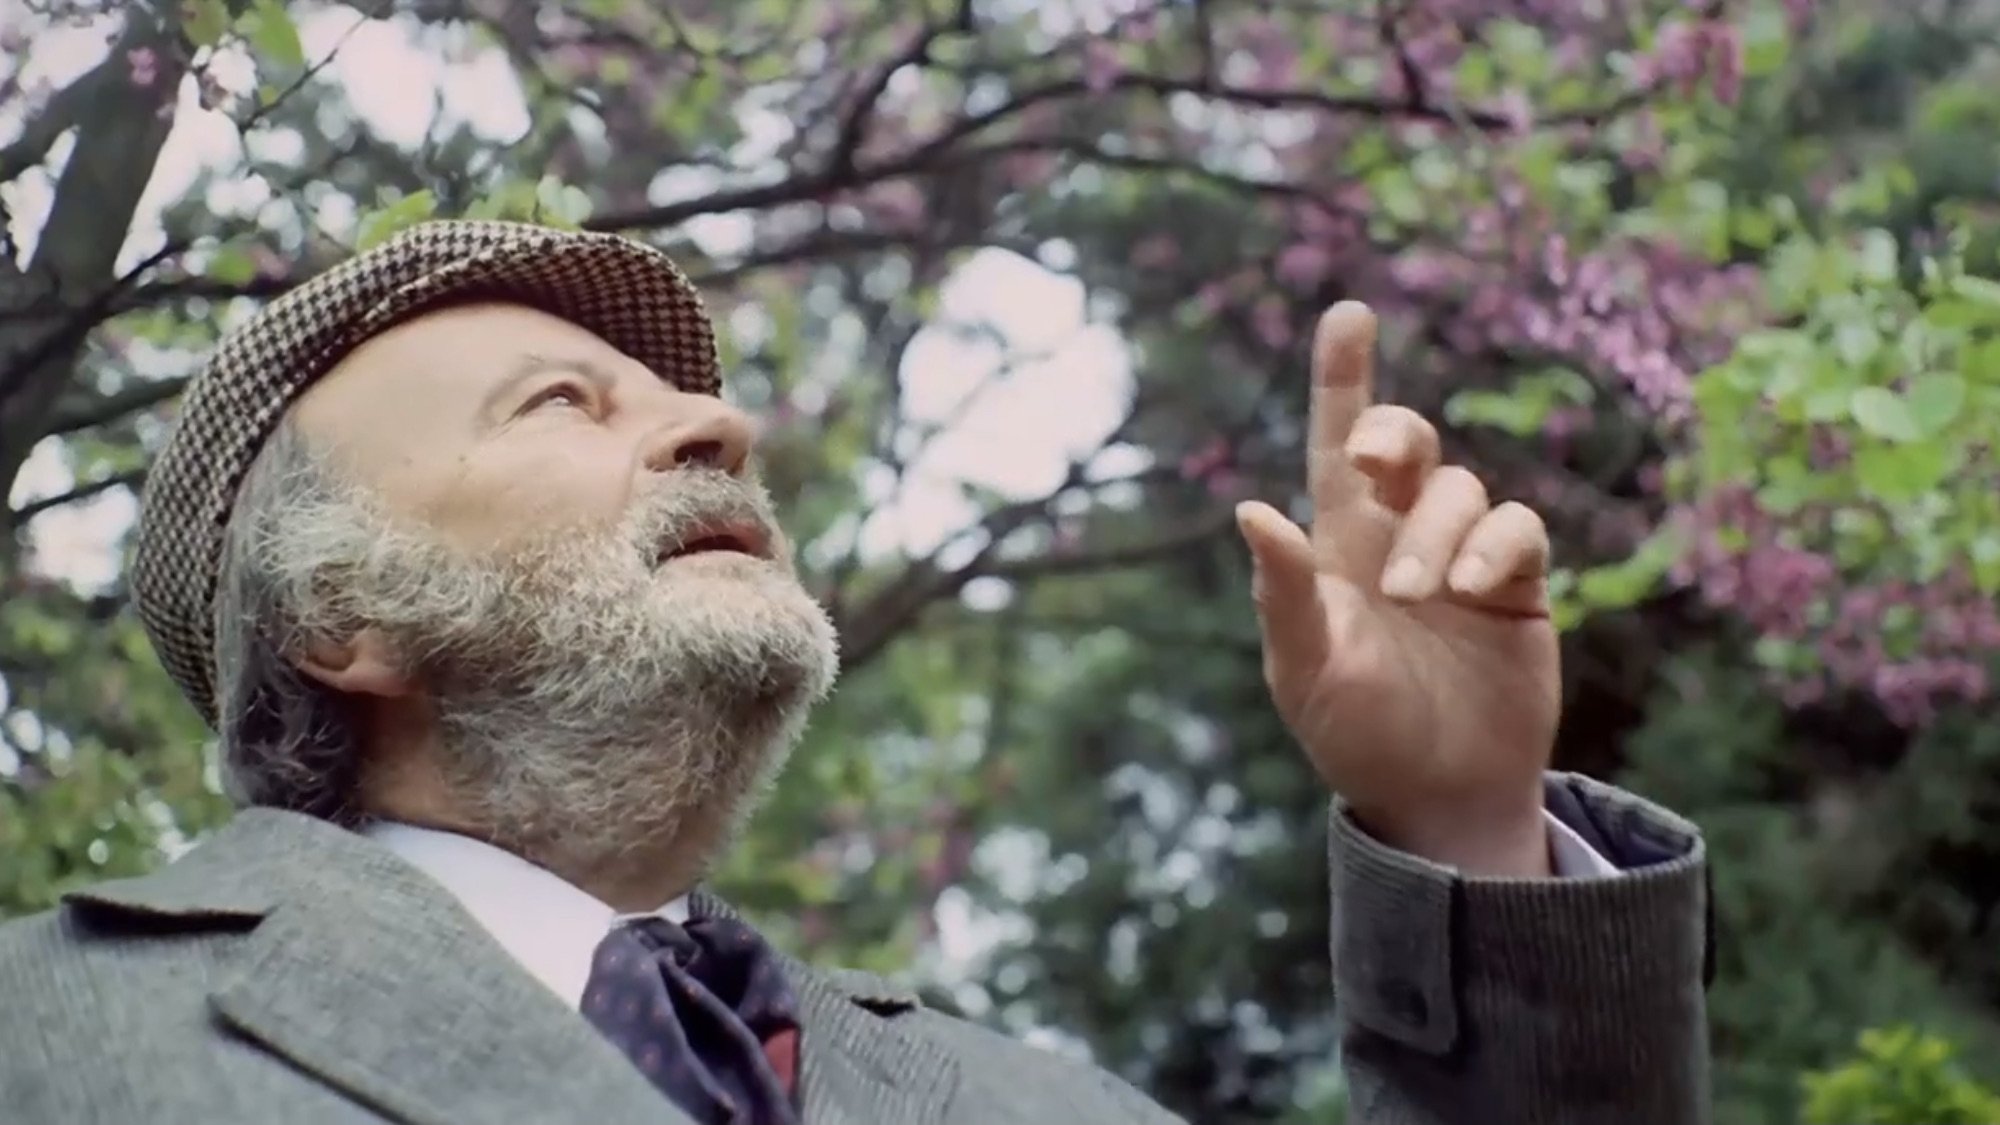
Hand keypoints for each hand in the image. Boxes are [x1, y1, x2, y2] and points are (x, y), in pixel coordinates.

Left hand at [1237, 303, 1560, 876]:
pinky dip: (1497, 547)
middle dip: (1392, 434)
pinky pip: (1519, 532)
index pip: (1335, 444)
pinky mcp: (1521, 586)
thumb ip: (1283, 593)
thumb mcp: (1305, 668)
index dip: (1343, 378)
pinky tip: (1472, 590)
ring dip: (1436, 529)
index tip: (1349, 314)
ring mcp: (1464, 557)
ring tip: (1418, 593)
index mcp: (1336, 544)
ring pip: (1461, 489)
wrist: (1436, 797)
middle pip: (1405, 444)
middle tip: (1371, 463)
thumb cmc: (1356, 733)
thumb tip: (1250, 508)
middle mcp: (1400, 535)